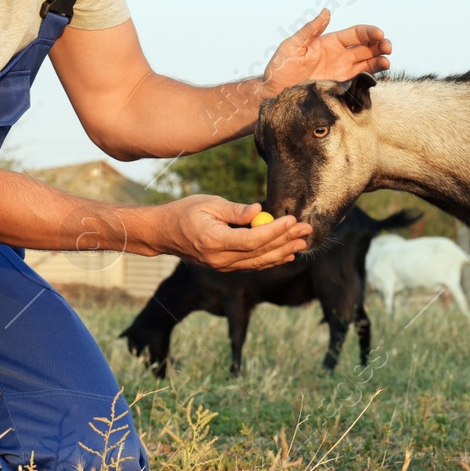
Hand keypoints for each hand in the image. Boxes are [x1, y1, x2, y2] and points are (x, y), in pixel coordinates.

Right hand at [161, 195, 311, 270]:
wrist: (163, 234)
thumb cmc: (184, 213)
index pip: (252, 240)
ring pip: (259, 263)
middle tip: (306, 230)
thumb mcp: (208, 204)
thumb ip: (235, 210)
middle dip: (286, 241)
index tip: (292, 220)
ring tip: (302, 243)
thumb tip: (260, 211)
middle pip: (260, 253)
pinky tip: (286, 254)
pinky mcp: (225, 267)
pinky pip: (252, 265)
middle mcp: (220, 259)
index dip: (275, 231)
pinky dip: (270, 259)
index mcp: (215, 241)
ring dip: (283, 252)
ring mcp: (223, 266)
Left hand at [263, 8, 390, 92]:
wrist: (275, 93)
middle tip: (388, 47)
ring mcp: (341, 71)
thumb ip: (310, 30)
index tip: (379, 34)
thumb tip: (326, 11)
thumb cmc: (280, 67)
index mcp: (330, 42)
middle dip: (379, 45)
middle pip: (366, 47)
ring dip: (379, 60)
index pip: (356, 34)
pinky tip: (379, 74)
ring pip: (367, 63)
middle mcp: (339, 55)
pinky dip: (371, 76)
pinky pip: (360, 79)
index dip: (369, 32)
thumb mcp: (293, 45)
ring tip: (387, 61)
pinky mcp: (341, 86)